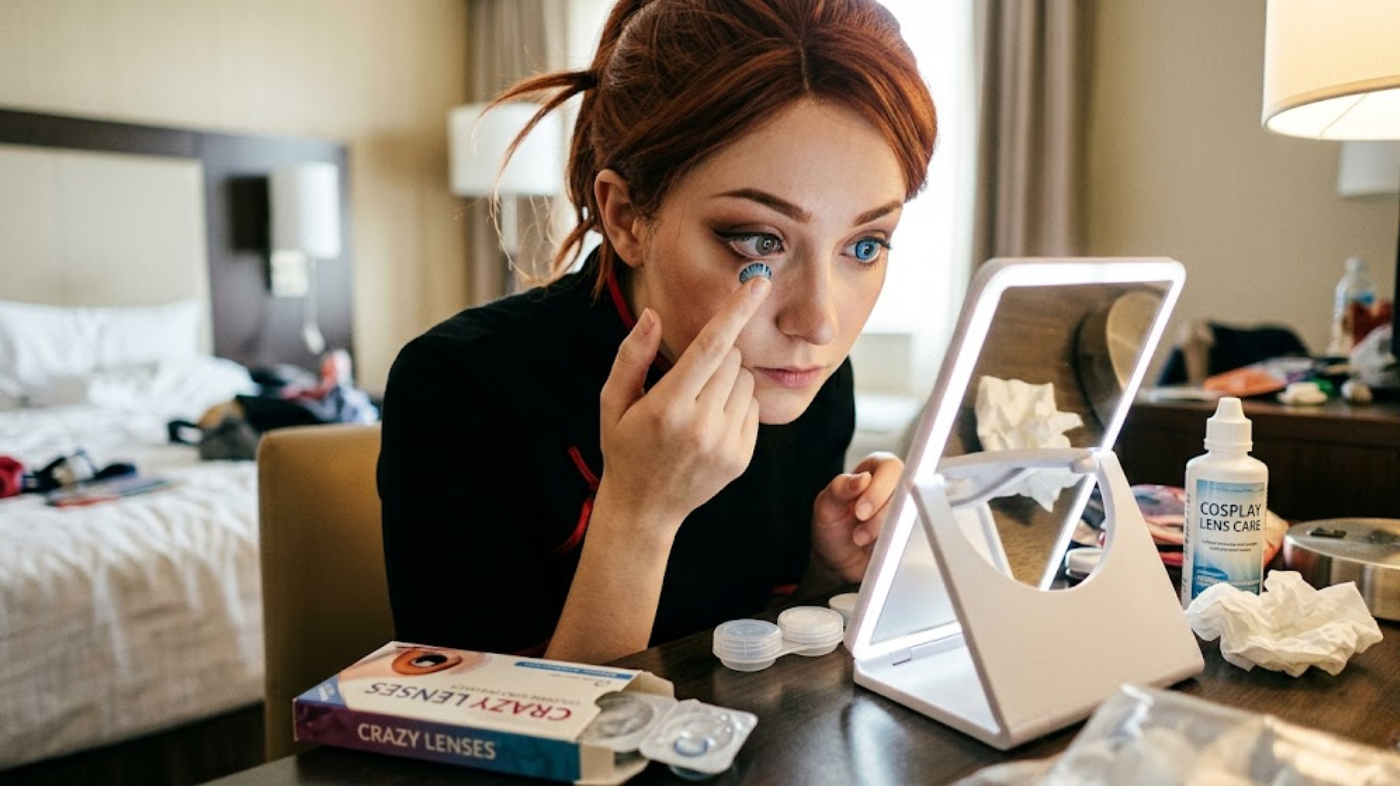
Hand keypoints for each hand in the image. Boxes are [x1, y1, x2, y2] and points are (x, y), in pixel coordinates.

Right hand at [596, 276, 770, 538]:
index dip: (735, 311)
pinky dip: (735, 404)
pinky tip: (708, 424)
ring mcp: (725, 444)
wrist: (644, 508)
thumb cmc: (624, 446)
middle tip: (687, 382)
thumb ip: (632, 355)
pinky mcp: (742, 456)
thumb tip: (653, 314)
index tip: (759, 283)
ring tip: (696, 405)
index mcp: (667, 407)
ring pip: (745, 380)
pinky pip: (752, 406)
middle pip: (730, 359)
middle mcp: (701, 426)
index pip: (710, 347)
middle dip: (714, 356)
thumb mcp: (613, 401)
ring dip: (727, 380)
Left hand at [810, 452, 902, 582]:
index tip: (861, 512)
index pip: (890, 467)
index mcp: (876, 468)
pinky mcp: (911, 531)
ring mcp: (907, 509)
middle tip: (859, 535)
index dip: (878, 489)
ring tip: (861, 541)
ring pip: (910, 516)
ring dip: (885, 533)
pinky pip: (912, 536)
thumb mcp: (825, 506)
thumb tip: (863, 478)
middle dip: (880, 517)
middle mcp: (896, 485)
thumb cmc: (834, 526)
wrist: (840, 559)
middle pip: (905, 492)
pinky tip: (876, 549)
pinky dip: (894, 544)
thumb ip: (839, 488)